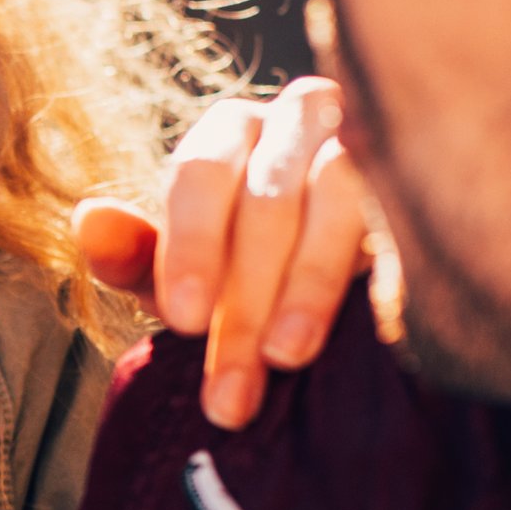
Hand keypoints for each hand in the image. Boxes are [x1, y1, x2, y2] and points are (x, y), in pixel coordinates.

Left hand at [73, 80, 373, 429]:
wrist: (334, 276)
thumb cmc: (237, 269)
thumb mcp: (178, 271)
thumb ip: (132, 253)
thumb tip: (90, 222)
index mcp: (230, 131)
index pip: (202, 174)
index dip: (190, 247)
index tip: (181, 320)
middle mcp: (299, 119)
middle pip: (267, 202)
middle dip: (242, 303)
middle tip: (227, 390)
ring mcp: (368, 144)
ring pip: (337, 201)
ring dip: (309, 286)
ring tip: (284, 358)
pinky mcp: (420, 185)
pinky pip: (406, 217)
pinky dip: (386, 269)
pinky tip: (371, 321)